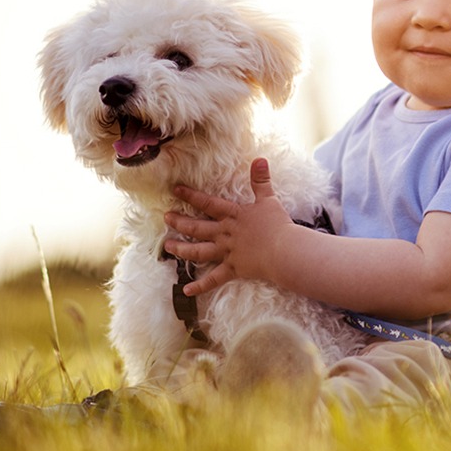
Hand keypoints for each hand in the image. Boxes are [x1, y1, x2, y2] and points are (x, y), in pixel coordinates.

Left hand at [163, 158, 293, 295]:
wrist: (284, 250)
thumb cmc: (278, 225)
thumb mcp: (269, 199)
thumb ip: (261, 180)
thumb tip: (260, 159)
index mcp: (232, 216)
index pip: (207, 203)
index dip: (190, 196)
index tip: (175, 190)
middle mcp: (225, 233)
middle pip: (197, 227)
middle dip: (180, 222)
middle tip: (166, 218)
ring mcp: (227, 252)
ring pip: (199, 251)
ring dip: (182, 249)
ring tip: (168, 246)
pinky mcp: (233, 269)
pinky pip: (213, 279)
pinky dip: (200, 286)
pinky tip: (186, 291)